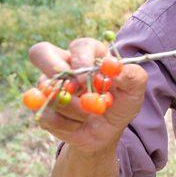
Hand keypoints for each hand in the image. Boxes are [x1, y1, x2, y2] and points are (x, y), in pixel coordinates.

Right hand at [28, 38, 147, 153]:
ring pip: (48, 91)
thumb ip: (131, 75)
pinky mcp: (44, 109)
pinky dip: (66, 125)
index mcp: (89, 53)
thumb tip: (114, 66)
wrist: (110, 130)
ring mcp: (51, 87)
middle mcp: (64, 65)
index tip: (88, 78)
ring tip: (91, 115)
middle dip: (52, 69)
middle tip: (72, 88)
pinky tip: (79, 126)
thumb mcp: (135, 89)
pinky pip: (46, 116)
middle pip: (40, 52)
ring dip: (74, 108)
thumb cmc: (122, 102)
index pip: (79, 46)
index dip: (81, 59)